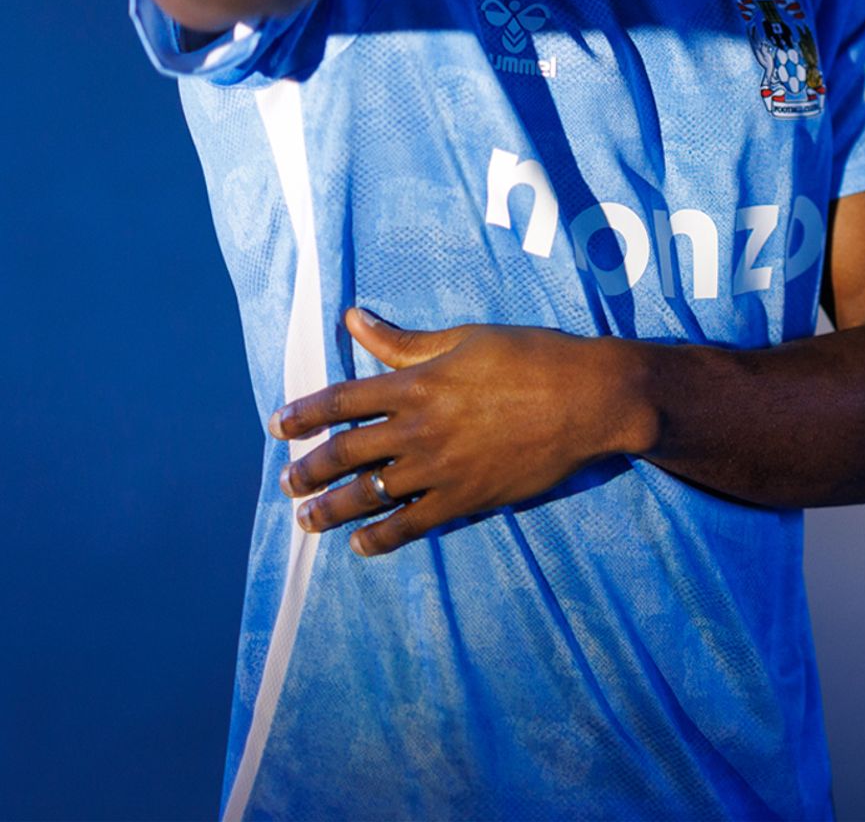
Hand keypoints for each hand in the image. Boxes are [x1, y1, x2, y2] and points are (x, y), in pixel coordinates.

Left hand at [269, 309, 629, 556]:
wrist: (586, 399)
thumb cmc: (529, 357)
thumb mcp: (463, 338)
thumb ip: (402, 340)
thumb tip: (353, 318)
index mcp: (415, 383)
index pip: (341, 400)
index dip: (304, 413)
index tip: (277, 425)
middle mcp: (419, 429)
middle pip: (345, 453)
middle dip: (309, 470)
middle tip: (286, 481)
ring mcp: (441, 468)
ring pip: (370, 494)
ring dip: (331, 509)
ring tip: (306, 520)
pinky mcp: (466, 498)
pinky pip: (412, 525)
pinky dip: (381, 538)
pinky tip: (361, 544)